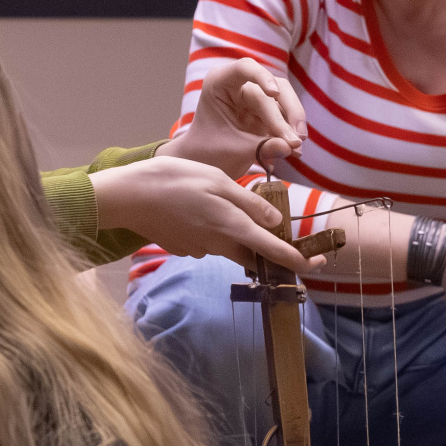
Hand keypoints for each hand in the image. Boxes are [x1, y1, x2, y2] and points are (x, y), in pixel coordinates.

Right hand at [91, 158, 320, 272]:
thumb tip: (277, 221)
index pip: (274, 252)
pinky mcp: (182, 247)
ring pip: (228, 244)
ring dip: (234, 230)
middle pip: (252, 252)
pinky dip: (209, 228)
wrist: (127, 196)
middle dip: (265, 245)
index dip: (298, 261)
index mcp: (232, 228)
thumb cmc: (174, 180)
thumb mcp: (219, 182)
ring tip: (218, 199)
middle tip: (271, 226)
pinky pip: (206, 241)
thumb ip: (250, 204)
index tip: (317, 265)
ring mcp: (198, 249)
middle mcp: (217, 245)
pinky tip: (196, 207)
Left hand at [163, 59, 306, 176]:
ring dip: (294, 122)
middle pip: (274, 88)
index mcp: (220, 83)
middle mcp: (240, 84)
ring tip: (297, 147)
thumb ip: (261, 147)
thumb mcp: (232, 149)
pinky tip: (295, 151)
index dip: (262, 77)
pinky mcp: (267, 110)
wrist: (205, 159)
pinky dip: (290, 132)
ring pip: (285, 100)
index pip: (245, 68)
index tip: (274, 94)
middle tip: (296, 140)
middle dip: (287, 114)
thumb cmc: (209, 150)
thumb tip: (290, 147)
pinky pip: (286, 116)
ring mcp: (256, 96)